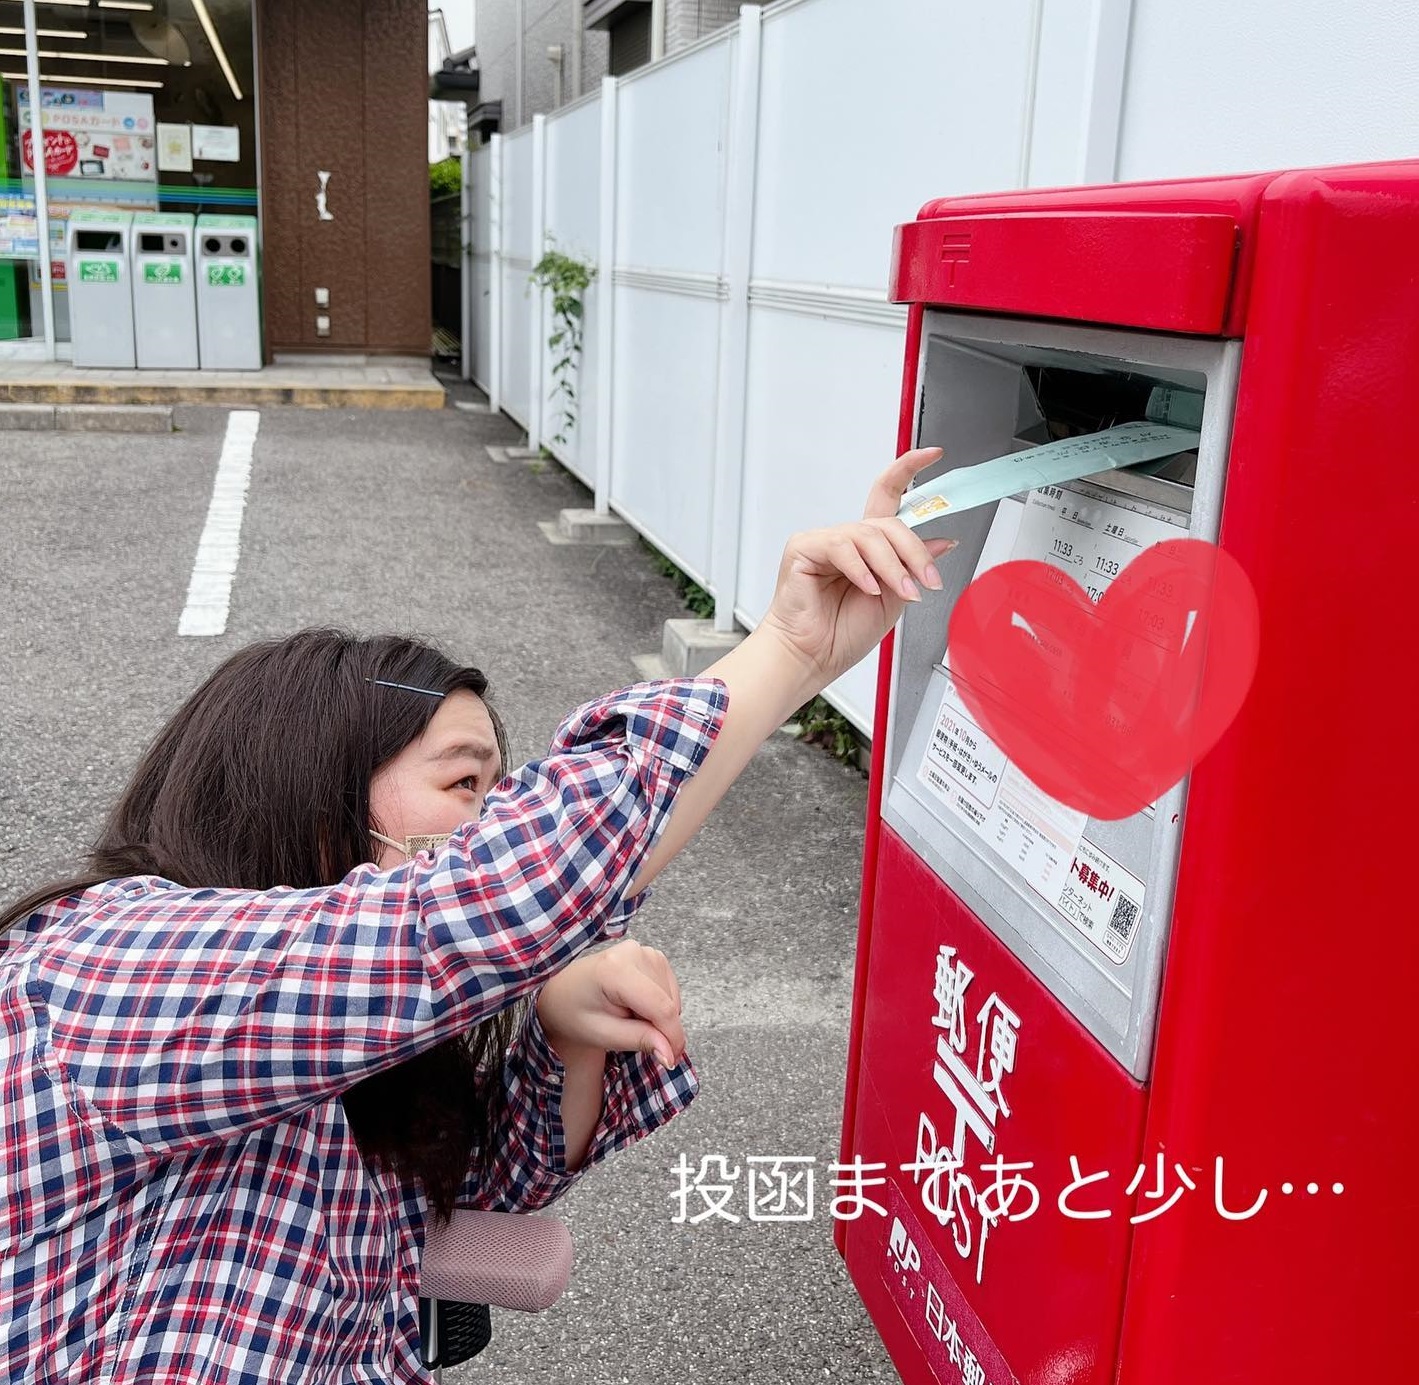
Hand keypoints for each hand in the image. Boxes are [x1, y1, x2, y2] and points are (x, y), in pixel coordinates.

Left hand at [536, 940, 684, 1068]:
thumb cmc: (573, 1013)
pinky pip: (669, 988)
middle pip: (668, 1002)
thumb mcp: (602, 1034)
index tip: (672, 1060)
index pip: (660, 1007)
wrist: (560, 993)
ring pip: (671, 996)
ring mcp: (643, 950)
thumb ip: (639, 1040)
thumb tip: (670, 1053)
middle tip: (634, 1037)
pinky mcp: (650, 954)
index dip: (672, 1036)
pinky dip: (659, 1004)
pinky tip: (635, 1006)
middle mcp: (633, 952)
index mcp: (616, 970)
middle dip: (661, 1028)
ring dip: (659, 1016)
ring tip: (628, 1018)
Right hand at [758, 448, 957, 685]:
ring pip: (870, 535)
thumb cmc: (841, 634)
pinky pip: (841, 546)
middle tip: (927, 581)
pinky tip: (867, 588)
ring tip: (900, 592)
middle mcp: (847, 540)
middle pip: (888, 522)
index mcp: (868, 548)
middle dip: (914, 552)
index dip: (909, 470)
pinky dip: (860, 569)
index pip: (888, 497)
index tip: (932, 454)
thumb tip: (940, 543)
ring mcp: (824, 542)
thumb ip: (913, 568)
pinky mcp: (804, 548)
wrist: (812, 658)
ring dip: (893, 566)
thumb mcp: (894, 599)